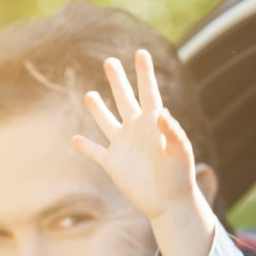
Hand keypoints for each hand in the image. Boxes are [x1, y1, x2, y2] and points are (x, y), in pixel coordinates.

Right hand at [72, 49, 203, 222]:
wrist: (170, 202)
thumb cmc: (180, 176)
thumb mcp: (180, 152)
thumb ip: (173, 132)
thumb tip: (162, 113)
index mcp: (154, 123)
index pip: (148, 92)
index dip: (144, 73)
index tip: (141, 53)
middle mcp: (137, 130)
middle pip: (124, 99)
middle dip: (117, 80)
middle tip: (109, 61)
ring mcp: (123, 146)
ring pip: (107, 121)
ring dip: (98, 108)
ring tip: (89, 94)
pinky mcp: (114, 164)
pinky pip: (96, 152)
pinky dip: (85, 146)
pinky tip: (75, 139)